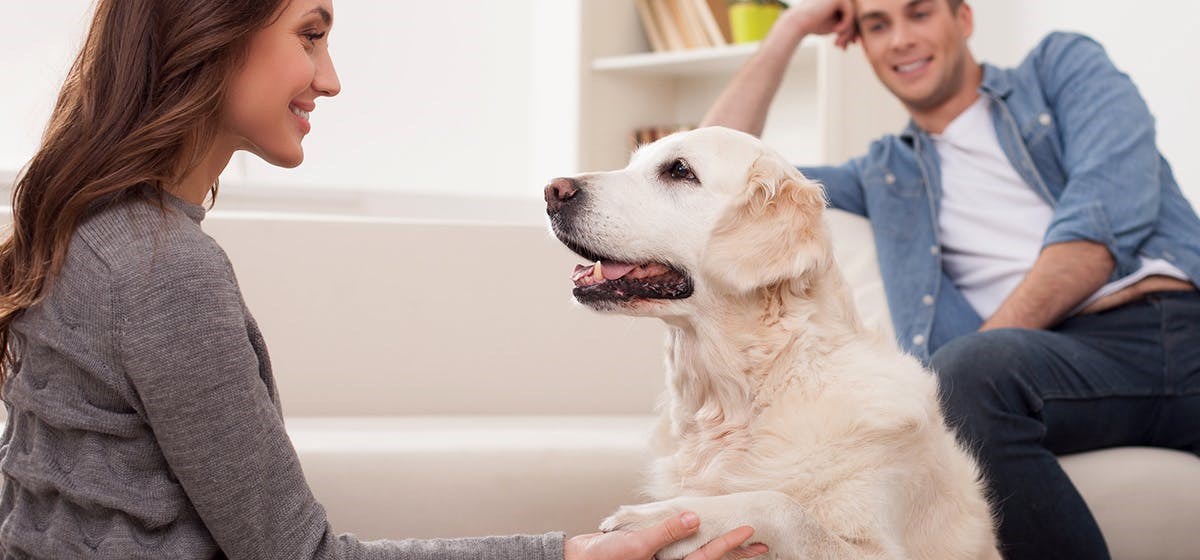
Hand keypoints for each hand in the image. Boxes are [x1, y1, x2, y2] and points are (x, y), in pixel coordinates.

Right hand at [564, 511, 768, 559]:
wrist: (580, 558)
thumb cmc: (604, 556)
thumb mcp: (636, 544)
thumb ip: (665, 531)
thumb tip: (693, 518)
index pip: (707, 556)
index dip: (729, 543)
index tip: (748, 529)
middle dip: (737, 554)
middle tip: (762, 545)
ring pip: (702, 556)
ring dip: (725, 550)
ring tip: (748, 542)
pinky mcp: (658, 555)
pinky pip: (686, 550)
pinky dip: (702, 542)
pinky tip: (709, 533)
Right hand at [784, 0, 858, 47]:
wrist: (798, 22)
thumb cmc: (814, 25)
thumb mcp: (835, 26)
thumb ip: (848, 26)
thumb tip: (861, 35)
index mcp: (840, 0)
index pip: (853, 16)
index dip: (853, 31)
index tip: (851, 44)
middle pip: (854, 17)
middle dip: (850, 34)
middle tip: (845, 48)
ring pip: (854, 17)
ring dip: (847, 33)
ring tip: (838, 43)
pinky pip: (850, 14)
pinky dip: (845, 25)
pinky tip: (835, 30)